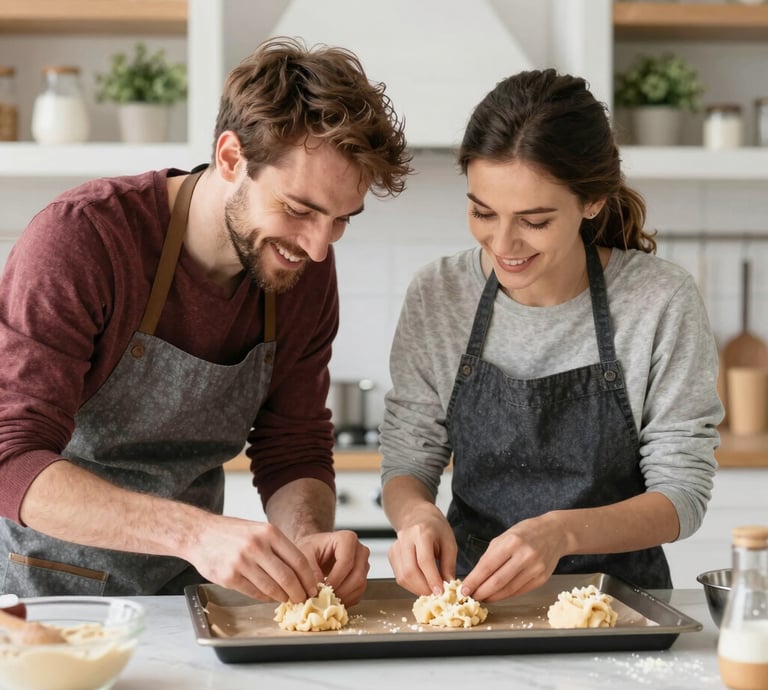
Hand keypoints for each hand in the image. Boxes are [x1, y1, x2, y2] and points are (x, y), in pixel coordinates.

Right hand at [190, 514, 323, 602]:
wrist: (198, 533)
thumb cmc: (231, 532)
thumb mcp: (258, 530)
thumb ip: (277, 547)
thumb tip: (299, 571)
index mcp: (269, 532)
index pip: (298, 559)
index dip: (309, 577)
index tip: (313, 587)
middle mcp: (257, 546)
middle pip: (287, 576)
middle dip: (299, 592)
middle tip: (304, 599)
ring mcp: (242, 562)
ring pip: (272, 587)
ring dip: (283, 597)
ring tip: (288, 600)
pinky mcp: (229, 577)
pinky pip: (254, 592)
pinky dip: (265, 597)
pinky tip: (269, 597)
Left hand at [296, 530, 369, 604]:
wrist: (315, 550)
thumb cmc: (311, 548)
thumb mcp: (305, 555)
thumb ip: (310, 570)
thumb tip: (317, 589)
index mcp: (347, 539)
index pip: (346, 562)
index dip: (335, 579)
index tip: (322, 590)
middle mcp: (359, 550)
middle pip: (357, 576)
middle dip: (340, 591)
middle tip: (324, 599)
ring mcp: (363, 563)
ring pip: (360, 586)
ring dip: (344, 597)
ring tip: (327, 600)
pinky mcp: (363, 575)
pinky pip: (359, 592)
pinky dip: (347, 599)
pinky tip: (334, 599)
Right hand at [388, 504, 456, 595]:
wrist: (417, 515)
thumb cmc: (435, 527)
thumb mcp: (449, 542)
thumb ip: (449, 564)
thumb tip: (449, 586)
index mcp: (421, 532)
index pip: (424, 560)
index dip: (432, 579)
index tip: (440, 593)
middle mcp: (405, 539)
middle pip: (410, 571)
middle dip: (423, 588)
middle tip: (436, 595)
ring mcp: (395, 546)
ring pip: (402, 577)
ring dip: (417, 589)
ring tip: (430, 590)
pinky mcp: (391, 555)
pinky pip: (399, 576)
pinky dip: (411, 584)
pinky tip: (421, 583)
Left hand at [459, 514, 566, 601]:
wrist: (555, 533)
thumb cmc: (525, 533)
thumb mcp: (504, 537)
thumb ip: (490, 556)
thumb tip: (475, 577)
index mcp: (512, 542)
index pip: (487, 566)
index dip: (474, 580)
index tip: (464, 589)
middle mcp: (525, 555)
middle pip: (497, 581)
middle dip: (481, 592)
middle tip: (471, 596)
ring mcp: (535, 568)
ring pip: (508, 590)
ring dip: (492, 596)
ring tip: (482, 597)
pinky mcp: (542, 579)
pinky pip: (519, 591)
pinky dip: (506, 595)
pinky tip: (497, 595)